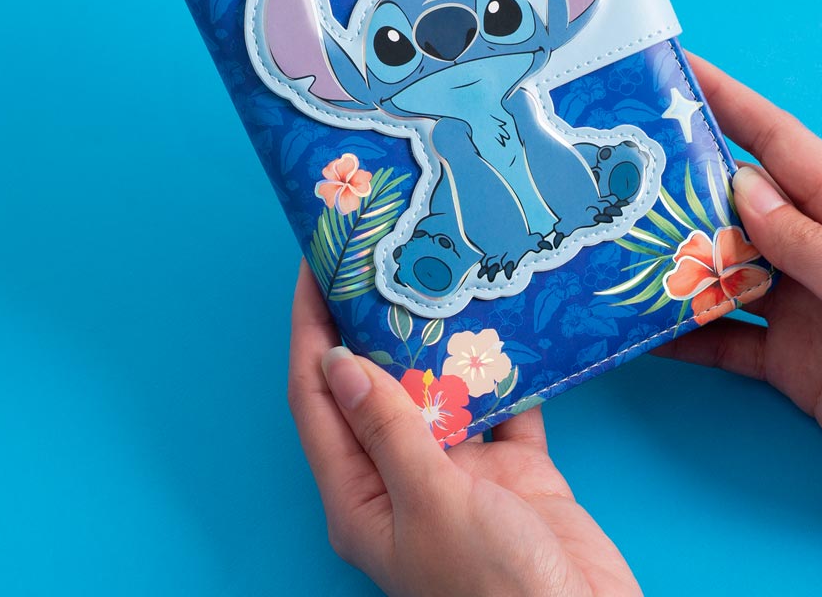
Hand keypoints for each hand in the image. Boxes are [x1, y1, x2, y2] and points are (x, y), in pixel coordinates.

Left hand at [288, 264, 642, 596]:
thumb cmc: (495, 591)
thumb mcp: (431, 505)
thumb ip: (389, 430)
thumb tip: (337, 361)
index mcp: (361, 496)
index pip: (318, 398)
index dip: (308, 331)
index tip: (313, 267)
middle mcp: (402, 477)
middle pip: (374, 385)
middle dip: (371, 323)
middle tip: (378, 257)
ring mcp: (460, 470)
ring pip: (439, 387)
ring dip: (438, 339)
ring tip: (437, 275)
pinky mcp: (513, 465)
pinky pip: (500, 402)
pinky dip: (502, 368)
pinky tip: (504, 324)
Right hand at [655, 54, 821, 526]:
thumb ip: (804, 240)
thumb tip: (740, 183)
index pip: (779, 142)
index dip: (729, 101)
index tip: (680, 71)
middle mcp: (821, 252)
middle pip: (739, 204)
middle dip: (683, 184)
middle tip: (622, 168)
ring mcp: (802, 306)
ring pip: (723, 269)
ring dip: (675, 262)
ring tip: (616, 249)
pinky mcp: (790, 359)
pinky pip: (725, 337)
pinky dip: (685, 334)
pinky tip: (644, 331)